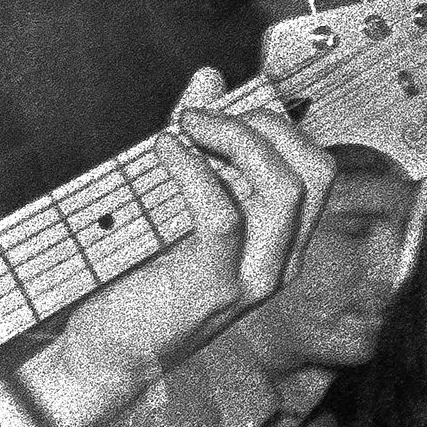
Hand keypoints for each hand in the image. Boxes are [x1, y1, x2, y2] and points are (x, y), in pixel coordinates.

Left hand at [38, 70, 339, 426]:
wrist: (110, 351)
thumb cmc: (143, 274)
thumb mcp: (177, 200)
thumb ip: (199, 139)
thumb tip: (210, 76)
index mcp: (282, 240)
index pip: (317, 166)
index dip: (275, 123)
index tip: (219, 110)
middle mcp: (282, 259)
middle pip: (315, 169)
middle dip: (262, 125)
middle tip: (200, 120)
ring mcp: (254, 277)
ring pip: (284, 188)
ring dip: (232, 141)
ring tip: (181, 130)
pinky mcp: (214, 287)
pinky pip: (223, 214)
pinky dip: (194, 172)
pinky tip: (165, 152)